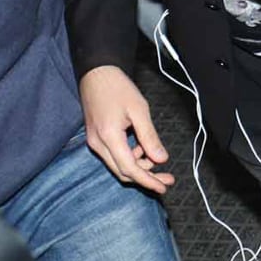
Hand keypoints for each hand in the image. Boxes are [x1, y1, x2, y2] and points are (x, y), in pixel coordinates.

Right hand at [79, 66, 173, 192]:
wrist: (96, 73)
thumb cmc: (117, 87)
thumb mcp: (139, 110)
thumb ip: (150, 137)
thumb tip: (161, 159)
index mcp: (108, 136)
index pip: (130, 169)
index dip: (148, 180)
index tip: (163, 187)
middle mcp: (97, 144)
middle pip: (123, 172)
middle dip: (146, 177)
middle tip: (166, 178)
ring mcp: (94, 142)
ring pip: (118, 165)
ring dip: (138, 166)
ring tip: (156, 157)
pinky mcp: (95, 138)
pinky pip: (113, 156)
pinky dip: (129, 156)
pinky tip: (141, 147)